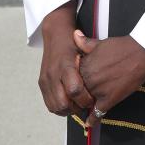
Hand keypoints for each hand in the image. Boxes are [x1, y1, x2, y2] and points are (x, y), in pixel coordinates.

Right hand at [37, 1, 93, 116]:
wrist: (55, 34)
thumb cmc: (73, 43)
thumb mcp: (84, 51)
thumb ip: (92, 67)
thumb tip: (103, 79)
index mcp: (66, 65)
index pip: (74, 90)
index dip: (84, 99)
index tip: (92, 100)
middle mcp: (53, 73)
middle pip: (63, 102)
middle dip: (76, 108)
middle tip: (86, 106)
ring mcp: (46, 79)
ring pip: (55, 106)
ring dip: (68, 110)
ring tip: (78, 106)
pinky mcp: (42, 83)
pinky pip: (49, 103)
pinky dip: (59, 107)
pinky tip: (69, 104)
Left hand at [73, 30, 144, 127]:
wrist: (141, 53)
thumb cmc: (122, 46)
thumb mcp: (100, 43)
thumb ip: (85, 43)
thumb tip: (74, 34)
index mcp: (83, 66)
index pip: (71, 79)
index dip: (72, 84)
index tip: (72, 87)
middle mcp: (87, 79)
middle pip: (77, 93)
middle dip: (77, 96)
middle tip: (77, 100)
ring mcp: (97, 91)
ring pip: (85, 103)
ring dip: (84, 107)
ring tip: (82, 111)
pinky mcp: (109, 99)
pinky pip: (97, 113)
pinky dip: (93, 119)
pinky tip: (90, 123)